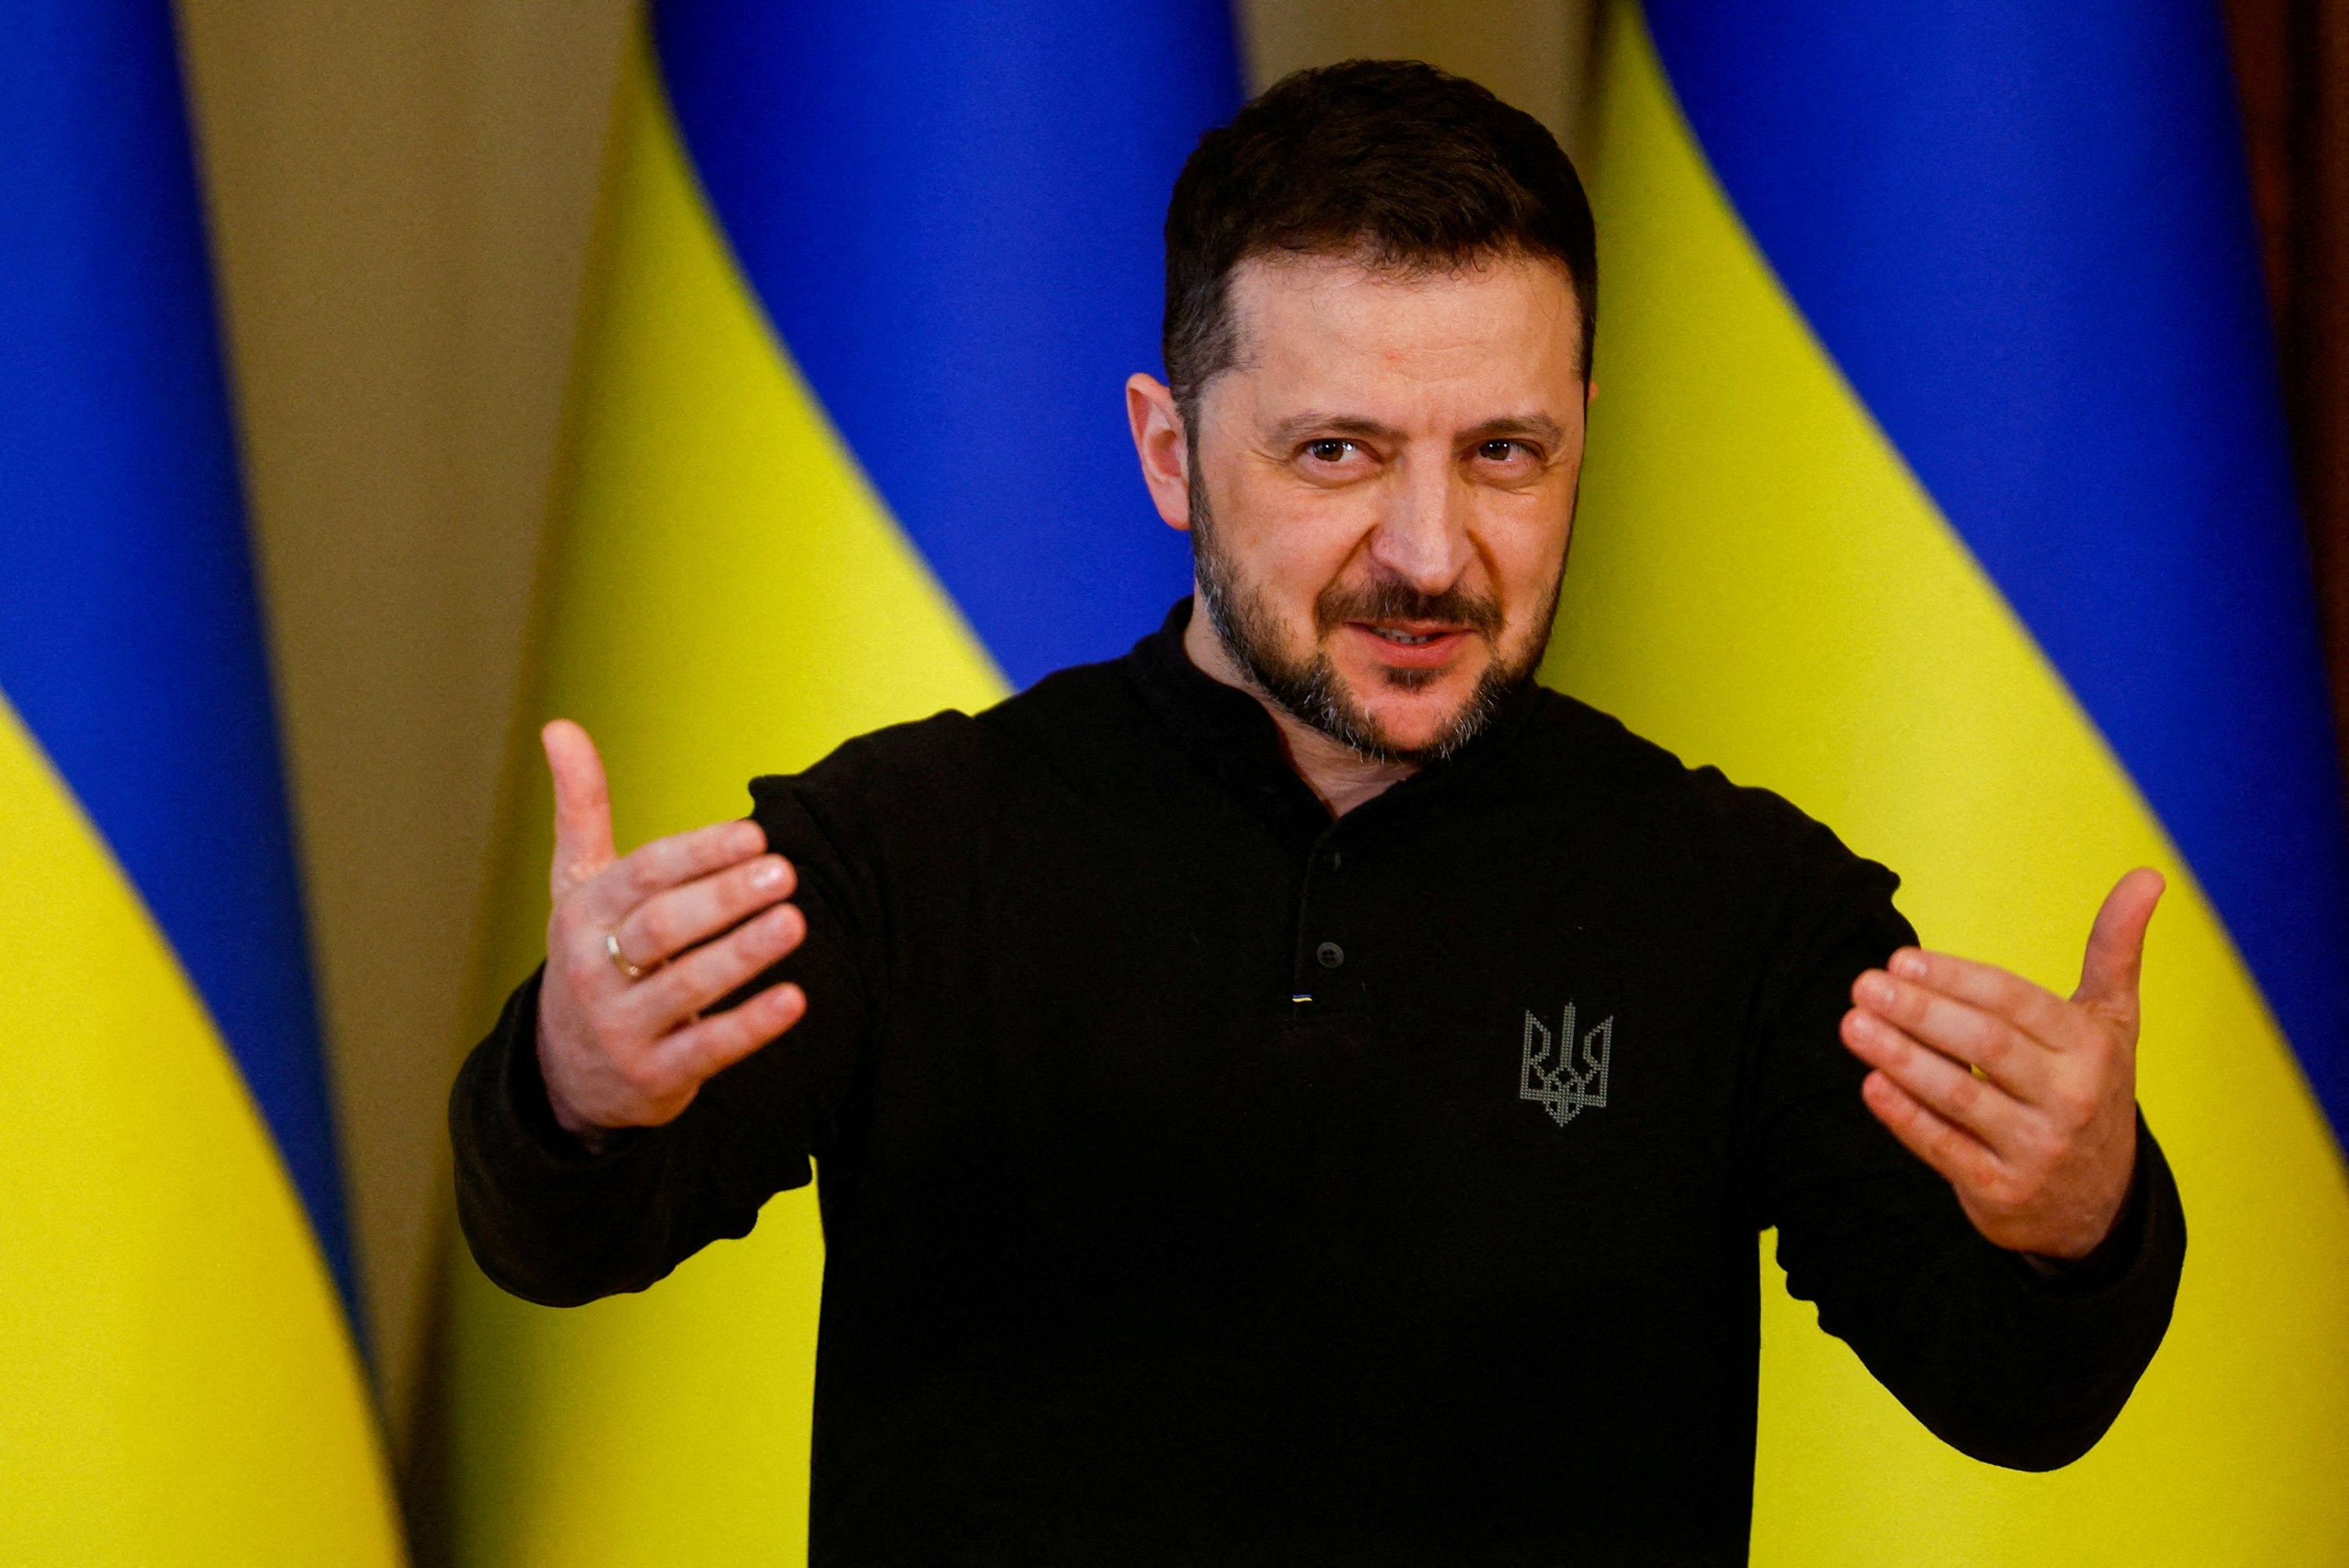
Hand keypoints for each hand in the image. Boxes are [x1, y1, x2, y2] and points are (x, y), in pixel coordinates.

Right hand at [535, 719, 808, 1141]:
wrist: (568, 1072)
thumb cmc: (592, 955)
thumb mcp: (577, 885)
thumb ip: (581, 808)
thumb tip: (558, 724)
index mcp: (584, 913)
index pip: (643, 876)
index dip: (698, 854)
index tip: (753, 834)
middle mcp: (594, 969)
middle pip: (662, 927)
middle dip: (723, 897)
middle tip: (784, 872)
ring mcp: (622, 1026)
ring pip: (687, 986)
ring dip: (743, 954)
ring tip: (795, 921)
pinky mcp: (653, 1075)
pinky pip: (708, 1048)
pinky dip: (751, 1024)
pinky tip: (795, 998)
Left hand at [1838, 868, 2163, 1260]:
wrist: (2097, 1206)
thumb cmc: (2090, 1089)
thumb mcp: (2112, 1023)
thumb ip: (2116, 949)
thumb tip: (2148, 874)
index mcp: (2092, 1049)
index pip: (2017, 1004)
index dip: (1958, 979)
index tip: (1901, 959)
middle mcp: (2070, 1099)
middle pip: (1987, 1045)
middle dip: (1920, 1012)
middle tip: (1863, 984)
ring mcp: (2037, 1149)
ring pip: (1960, 1096)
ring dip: (1900, 1059)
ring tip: (1851, 1025)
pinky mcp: (2002, 1192)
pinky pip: (1945, 1150)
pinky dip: (1906, 1118)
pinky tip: (1870, 1085)